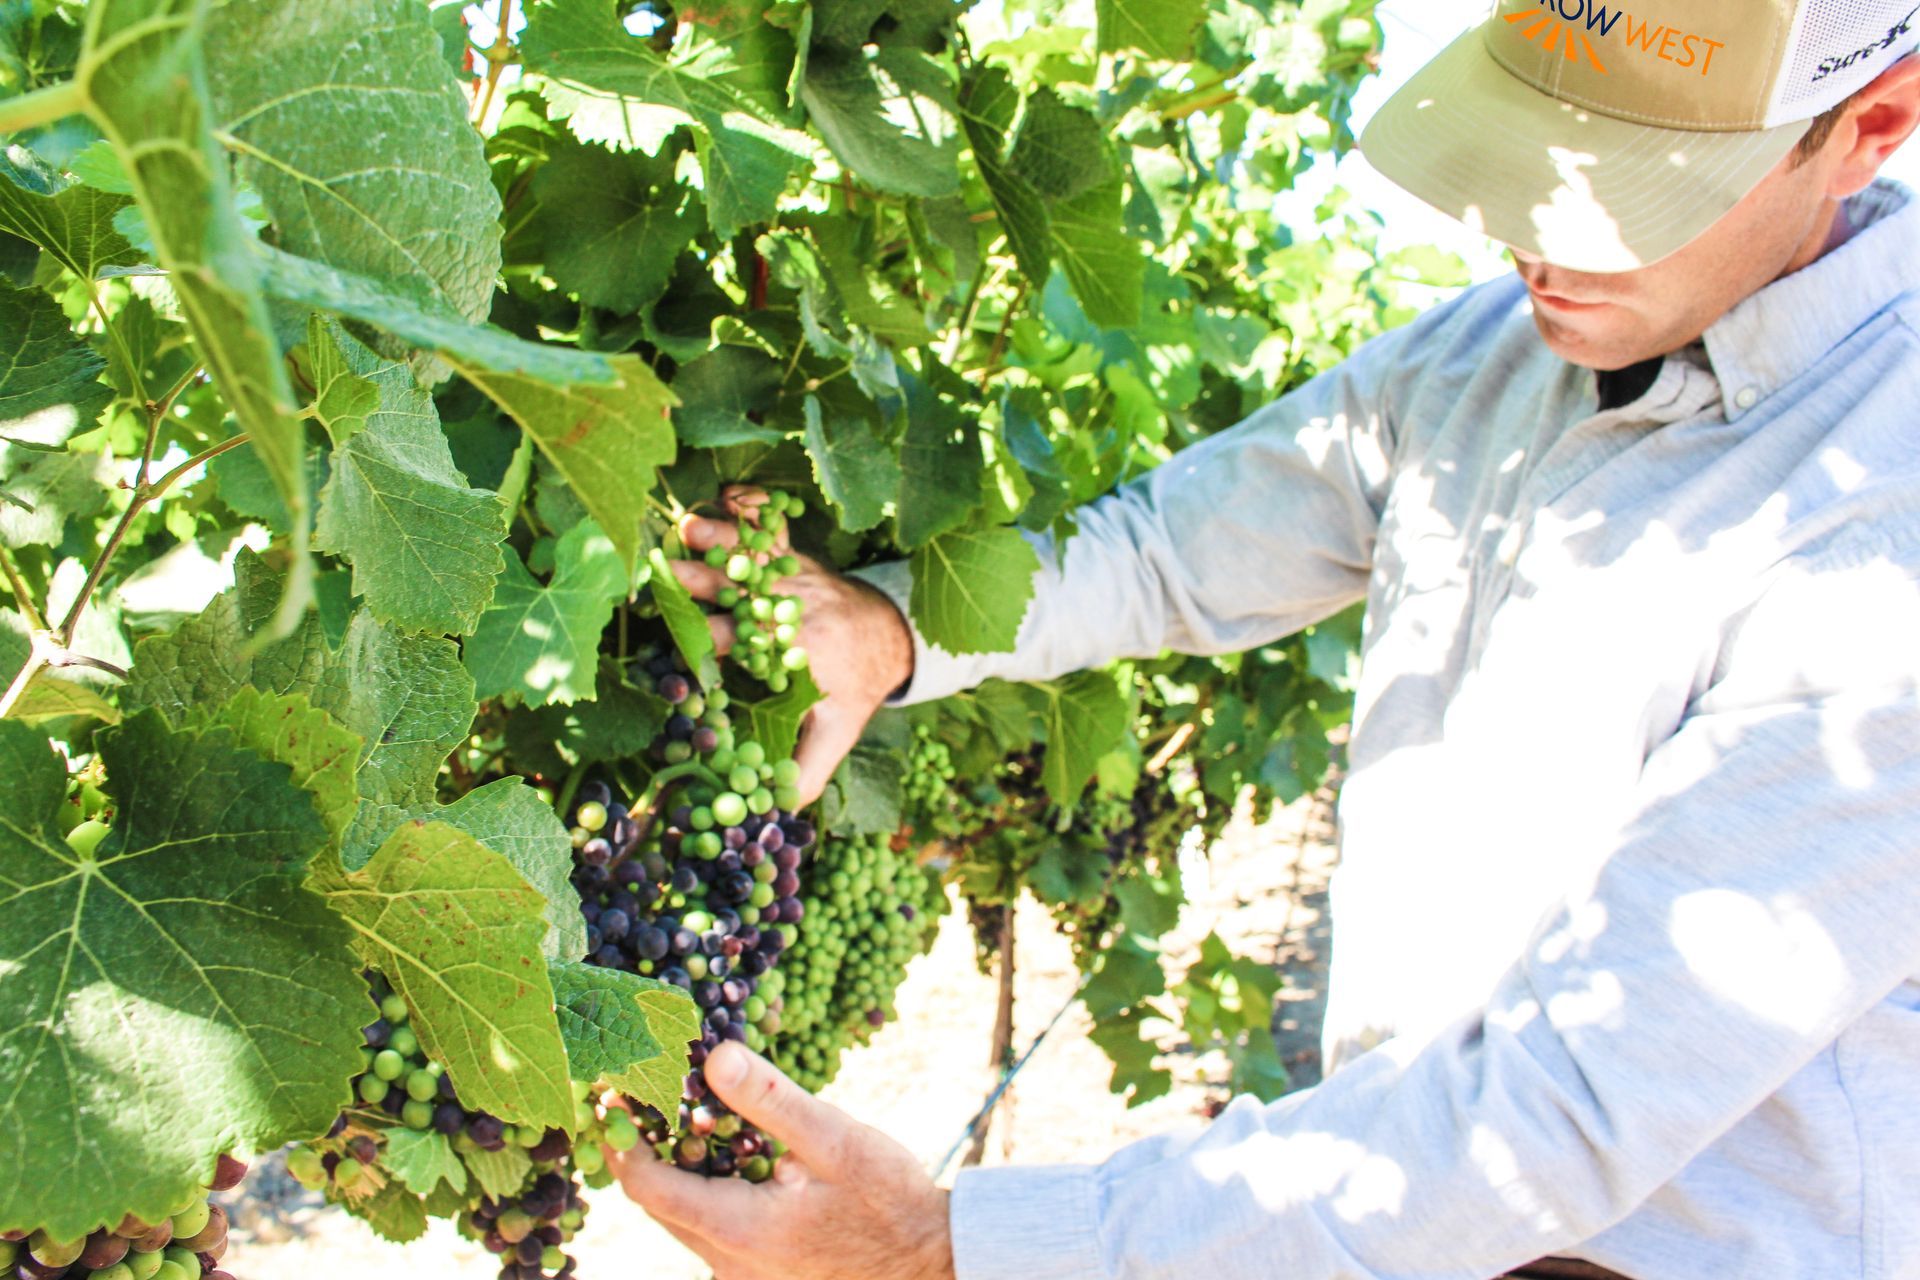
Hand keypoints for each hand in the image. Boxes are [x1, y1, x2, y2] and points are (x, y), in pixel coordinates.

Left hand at [605, 1041, 954, 1279]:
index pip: (647, 1185)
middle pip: (657, 1204)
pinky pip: (712, 1231)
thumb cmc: (888, 1201)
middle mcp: (727, 1262)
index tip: (612, 1094)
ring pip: (683, 1219)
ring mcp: (742, 1274)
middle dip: (643, 1150)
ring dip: (675, 1171)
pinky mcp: (761, 1273)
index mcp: (737, 1229)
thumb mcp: (834, 1138)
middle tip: (639, 1095)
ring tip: (681, 1116)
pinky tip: (729, 1155)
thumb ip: (770, 1099)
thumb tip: (714, 1053)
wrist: (931, 1259)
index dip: (622, 1138)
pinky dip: (705, 1191)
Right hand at [671, 486, 913, 804]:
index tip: (683, 640)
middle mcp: (796, 609)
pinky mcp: (794, 555)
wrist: (890, 636)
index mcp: (799, 652)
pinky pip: (773, 528)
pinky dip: (753, 509)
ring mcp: (795, 576)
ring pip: (755, 554)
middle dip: (706, 582)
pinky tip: (730, 495)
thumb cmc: (854, 687)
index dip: (715, 643)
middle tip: (669, 568)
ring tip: (691, 524)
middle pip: (743, 594)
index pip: (748, 647)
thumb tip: (774, 810)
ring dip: (724, 538)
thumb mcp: (838, 733)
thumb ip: (807, 770)